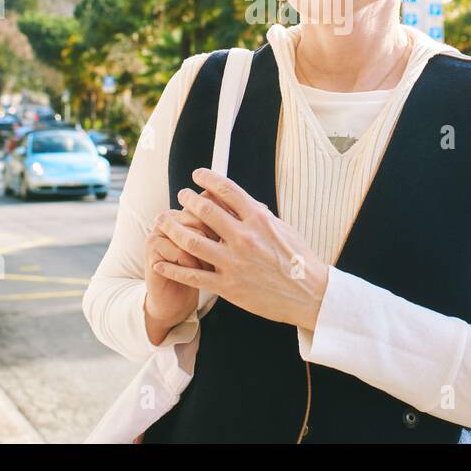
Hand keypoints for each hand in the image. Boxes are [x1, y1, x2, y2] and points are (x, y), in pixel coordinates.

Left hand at [153, 168, 329, 330]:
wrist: (310, 295)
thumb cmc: (299, 259)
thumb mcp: (282, 228)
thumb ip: (258, 214)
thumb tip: (239, 199)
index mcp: (259, 220)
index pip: (227, 190)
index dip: (207, 178)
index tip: (197, 174)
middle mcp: (244, 238)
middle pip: (204, 211)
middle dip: (187, 200)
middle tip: (180, 196)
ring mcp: (234, 262)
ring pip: (191, 241)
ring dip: (172, 228)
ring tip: (163, 220)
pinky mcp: (228, 287)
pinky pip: (193, 275)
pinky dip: (172, 268)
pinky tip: (159, 263)